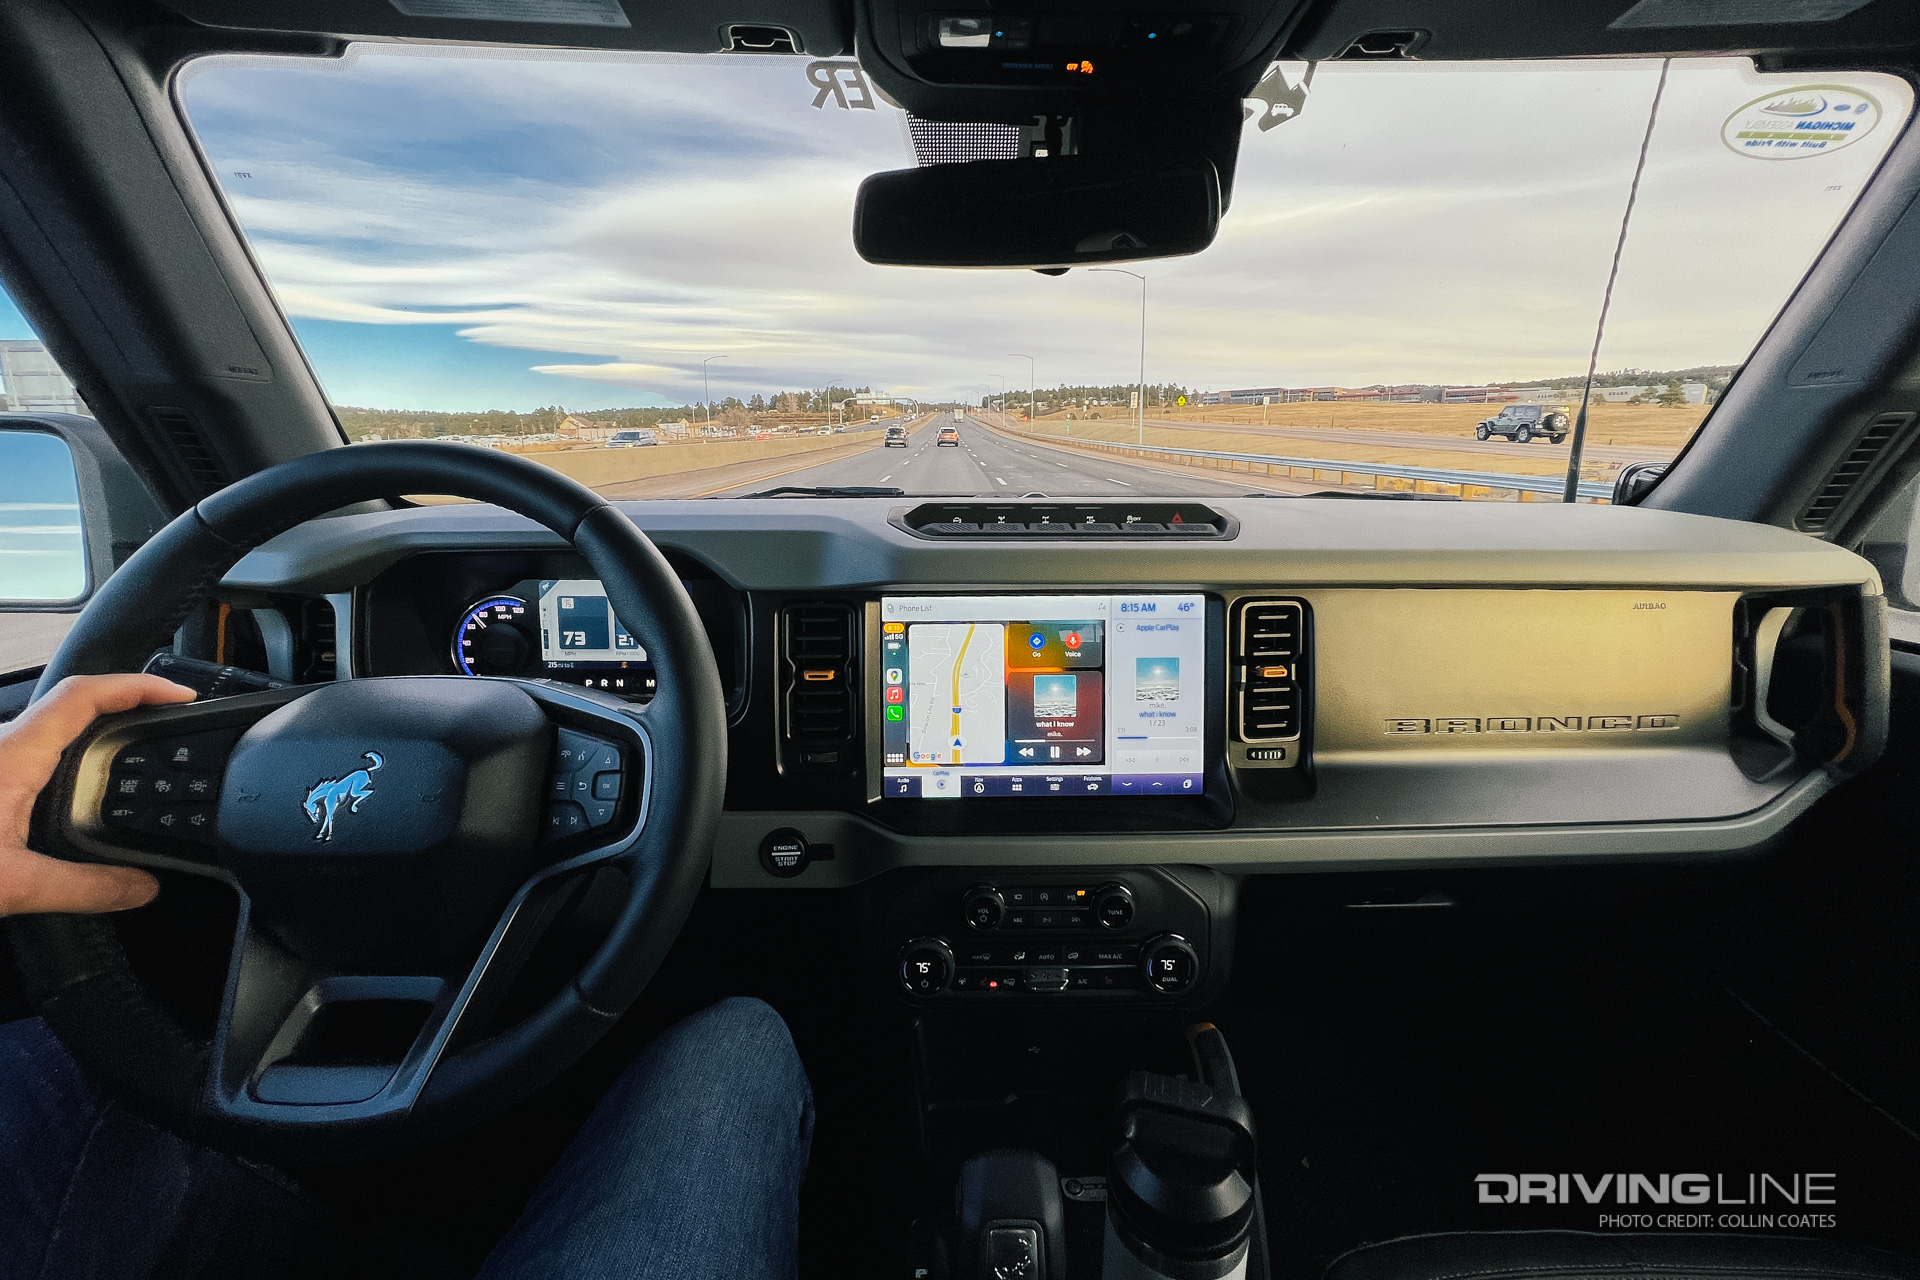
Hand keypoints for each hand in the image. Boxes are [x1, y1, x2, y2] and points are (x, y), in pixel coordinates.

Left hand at [0, 674, 196, 915]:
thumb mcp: (10, 886)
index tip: (180, 694)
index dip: (139, 685)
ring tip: (131, 764)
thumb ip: (84, 887)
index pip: (86, 695)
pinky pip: (26, 763)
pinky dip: (61, 770)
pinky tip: (70, 807)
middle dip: (124, 708)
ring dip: (90, 740)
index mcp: (14, 755)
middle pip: (71, 708)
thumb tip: (142, 887)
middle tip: (166, 727)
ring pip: (46, 736)